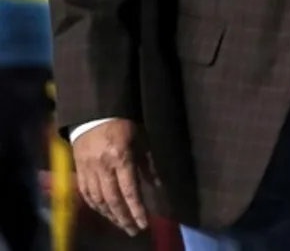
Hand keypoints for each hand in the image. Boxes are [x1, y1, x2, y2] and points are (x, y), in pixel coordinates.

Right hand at [72, 119, 158, 235]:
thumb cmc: (123, 124)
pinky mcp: (79, 170)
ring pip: (98, 200)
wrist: (94, 114)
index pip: (129, 190)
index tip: (144, 223)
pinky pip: (86, 194)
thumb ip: (147, 163)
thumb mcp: (141, 139)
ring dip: (110, 215)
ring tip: (122, 224)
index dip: (137, 209)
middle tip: (133, 230)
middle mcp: (102, 167)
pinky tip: (105, 212)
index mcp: (120, 158)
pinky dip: (96, 206)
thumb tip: (156, 185)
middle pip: (113, 200)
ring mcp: (88, 170)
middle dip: (124, 218)